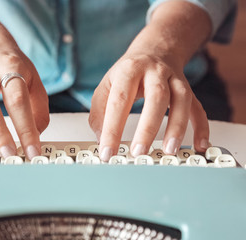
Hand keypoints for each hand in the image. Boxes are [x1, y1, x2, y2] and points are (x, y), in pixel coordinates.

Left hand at [88, 0, 212, 161]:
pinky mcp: (188, 89)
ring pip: (181, 100)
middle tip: (138, 151)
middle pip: (155, 97)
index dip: (112, 128)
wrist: (154, 49)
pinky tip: (199, 143)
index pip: (119, 101)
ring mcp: (174, 79)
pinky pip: (198, 107)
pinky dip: (201, 126)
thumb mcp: (107, 85)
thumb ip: (99, 112)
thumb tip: (102, 139)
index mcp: (129, 71)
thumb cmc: (128, 72)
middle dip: (147, 127)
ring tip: (169, 149)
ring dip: (177, 126)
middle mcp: (154, 72)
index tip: (108, 151)